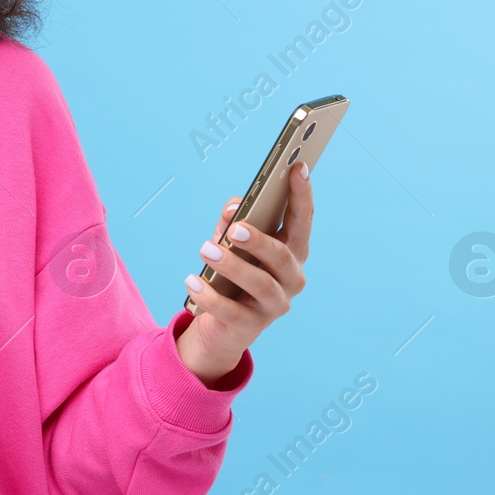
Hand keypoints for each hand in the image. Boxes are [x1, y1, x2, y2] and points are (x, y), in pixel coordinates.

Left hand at [176, 160, 312, 385]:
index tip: (297, 168)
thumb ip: (233, 220)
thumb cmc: (232, 272)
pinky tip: (192, 281)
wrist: (223, 325)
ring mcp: (275, 305)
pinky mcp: (252, 326)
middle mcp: (291, 278)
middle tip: (234, 228)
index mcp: (293, 251)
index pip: (303, 220)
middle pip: (282, 255)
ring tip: (205, 250)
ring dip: (232, 265)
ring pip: (260, 283)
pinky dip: (210, 295)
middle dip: (259, 240)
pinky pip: (231, 311)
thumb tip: (231, 210)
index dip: (302, 194)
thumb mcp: (232, 242)